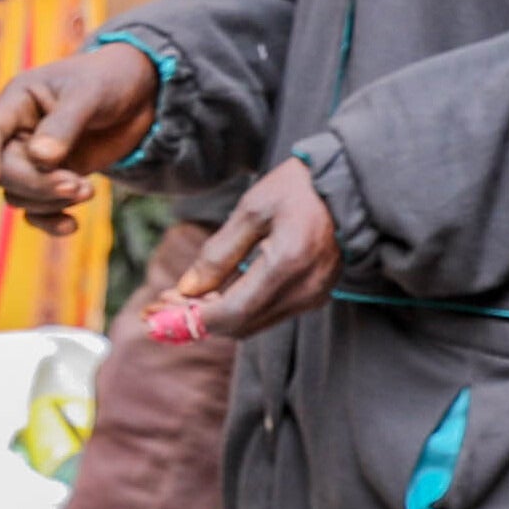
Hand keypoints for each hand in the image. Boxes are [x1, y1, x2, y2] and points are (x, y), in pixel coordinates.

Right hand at [0, 42, 161, 230]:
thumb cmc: (109, 80)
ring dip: (51, 200)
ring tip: (88, 189)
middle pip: (5, 171)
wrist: (139, 93)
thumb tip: (40, 159)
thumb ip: (64, 125)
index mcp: (18, 102)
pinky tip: (71, 225)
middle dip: (38, 184)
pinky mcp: (54, 179)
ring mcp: (35, 159)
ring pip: (20, 194)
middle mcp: (19, 133)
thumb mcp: (88, 94)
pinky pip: (37, 210)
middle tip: (77, 184)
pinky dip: (51, 221)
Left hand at [151, 158, 340, 340]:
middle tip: (161, 302)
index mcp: (288, 264)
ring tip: (182, 297)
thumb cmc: (300, 187)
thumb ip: (218, 252)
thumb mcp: (252, 209)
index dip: (191, 317)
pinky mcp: (315, 295)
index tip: (158, 311)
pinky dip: (237, 309)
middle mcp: (304, 290)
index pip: (231, 313)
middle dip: (196, 318)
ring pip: (252, 324)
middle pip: (239, 326)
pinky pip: (268, 313)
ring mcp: (313, 296)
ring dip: (214, 315)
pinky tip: (215, 292)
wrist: (350, 183)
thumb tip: (187, 290)